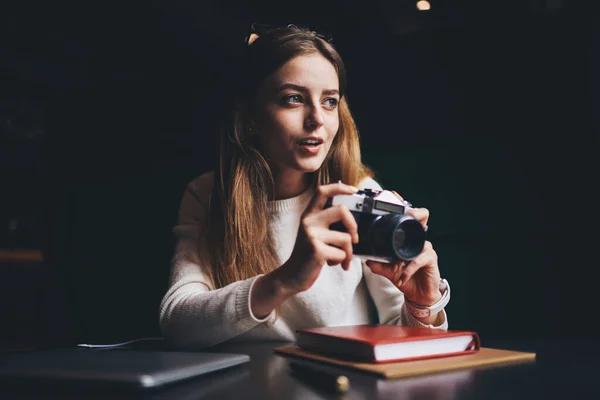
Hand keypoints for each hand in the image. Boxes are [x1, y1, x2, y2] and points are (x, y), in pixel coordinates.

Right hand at [278, 182, 359, 294]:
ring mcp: (312, 235)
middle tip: (354, 239)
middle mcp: (309, 221)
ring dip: (348, 252)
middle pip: (342, 210)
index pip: (323, 191)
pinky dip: (342, 261)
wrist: (291, 276)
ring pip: (346, 237)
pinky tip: (332, 264)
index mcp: (309, 215)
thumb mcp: (314, 234)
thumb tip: (353, 221)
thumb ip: (327, 223)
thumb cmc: (308, 255)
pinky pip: (342, 253)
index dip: (340, 187)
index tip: (354, 190)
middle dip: (354, 226)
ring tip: (340, 258)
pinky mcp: (317, 250)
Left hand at [365, 191, 441, 305]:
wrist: (417, 294)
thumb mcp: (387, 270)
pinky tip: (402, 275)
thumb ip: (378, 265)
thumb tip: (367, 260)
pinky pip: (419, 260)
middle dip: (416, 213)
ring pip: (419, 242)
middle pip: (423, 217)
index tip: (394, 195)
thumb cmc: (404, 276)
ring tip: (398, 263)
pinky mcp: (431, 259)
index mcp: (407, 237)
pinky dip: (408, 269)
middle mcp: (417, 239)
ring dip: (406, 255)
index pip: (407, 216)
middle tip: (408, 216)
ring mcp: (426, 248)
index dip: (403, 205)